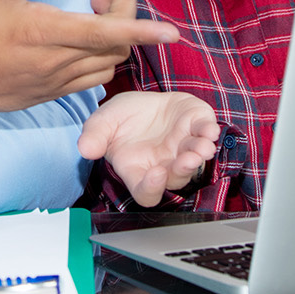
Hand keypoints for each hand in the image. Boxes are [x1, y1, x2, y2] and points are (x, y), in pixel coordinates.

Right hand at [0, 0, 178, 111]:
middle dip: (125, 14)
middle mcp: (53, 63)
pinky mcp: (44, 96)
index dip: (143, 30)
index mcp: (41, 31)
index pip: (107, 33)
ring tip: (91, 8)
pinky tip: (79, 35)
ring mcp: (50, 84)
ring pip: (106, 66)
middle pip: (115, 46)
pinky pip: (87, 80)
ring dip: (113, 37)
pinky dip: (97, 55)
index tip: (171, 31)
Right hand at [78, 91, 219, 205]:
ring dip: (200, 154)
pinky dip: (209, 132)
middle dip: (183, 169)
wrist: (143, 100)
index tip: (155, 174)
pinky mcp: (196, 128)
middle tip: (186, 159)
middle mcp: (164, 165)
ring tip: (202, 146)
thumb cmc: (123, 117)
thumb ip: (95, 135)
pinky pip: (206, 135)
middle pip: (176, 179)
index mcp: (138, 170)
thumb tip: (85, 148)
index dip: (152, 188)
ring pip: (196, 162)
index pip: (147, 193)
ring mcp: (183, 148)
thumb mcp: (103, 122)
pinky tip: (209, 128)